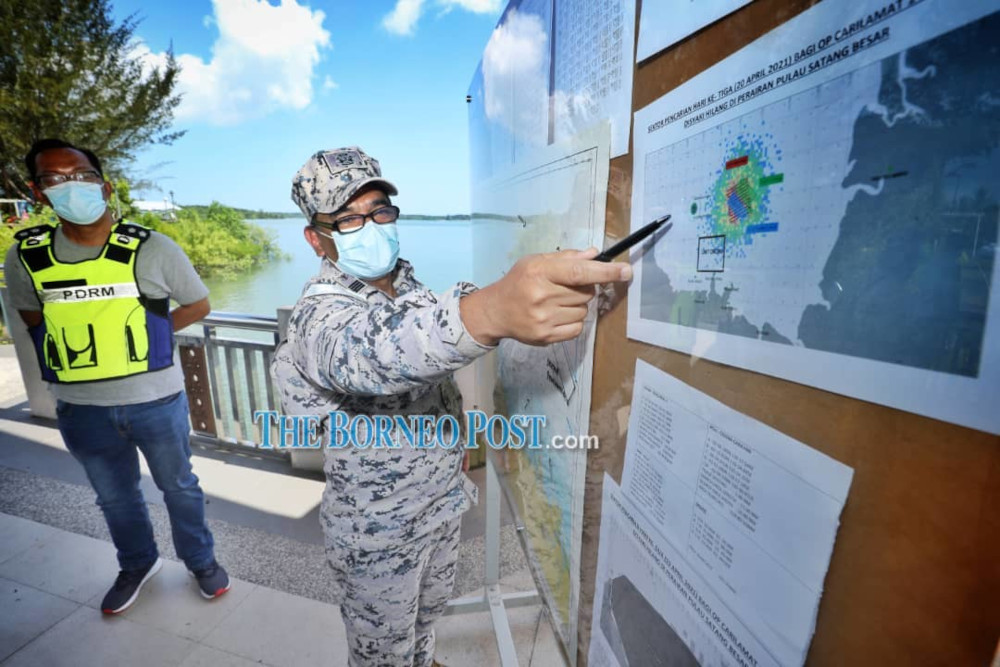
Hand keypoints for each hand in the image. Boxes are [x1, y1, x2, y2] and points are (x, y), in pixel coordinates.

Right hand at [460, 248, 631, 345]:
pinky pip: (578, 327)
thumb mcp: (536, 261)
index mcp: (540, 272)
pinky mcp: (546, 337)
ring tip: (556, 302)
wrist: (495, 311)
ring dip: (577, 305)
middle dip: (583, 288)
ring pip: (584, 311)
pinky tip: (556, 315)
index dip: (606, 272)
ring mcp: (544, 319)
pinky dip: (573, 321)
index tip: (626, 271)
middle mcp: (542, 296)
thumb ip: (566, 258)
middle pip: (586, 292)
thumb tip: (595, 254)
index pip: (580, 272)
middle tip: (564, 287)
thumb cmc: (518, 282)